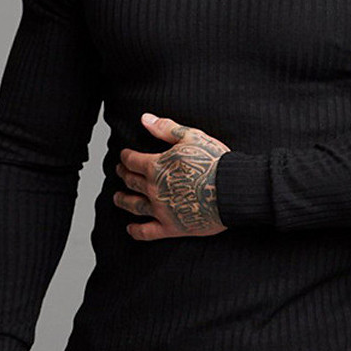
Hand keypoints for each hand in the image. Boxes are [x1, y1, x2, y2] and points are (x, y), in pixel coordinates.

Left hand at [114, 113, 230, 240]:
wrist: (232, 189)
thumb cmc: (214, 162)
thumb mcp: (191, 137)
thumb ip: (165, 128)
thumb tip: (145, 118)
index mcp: (156, 167)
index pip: (132, 160)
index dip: (126, 156)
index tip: (124, 155)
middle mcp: (154, 189)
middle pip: (131, 181)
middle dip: (123, 174)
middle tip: (120, 172)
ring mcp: (161, 210)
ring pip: (134, 206)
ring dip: (123, 200)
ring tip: (118, 198)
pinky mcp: (172, 227)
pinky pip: (147, 232)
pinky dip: (136, 231)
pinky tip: (131, 228)